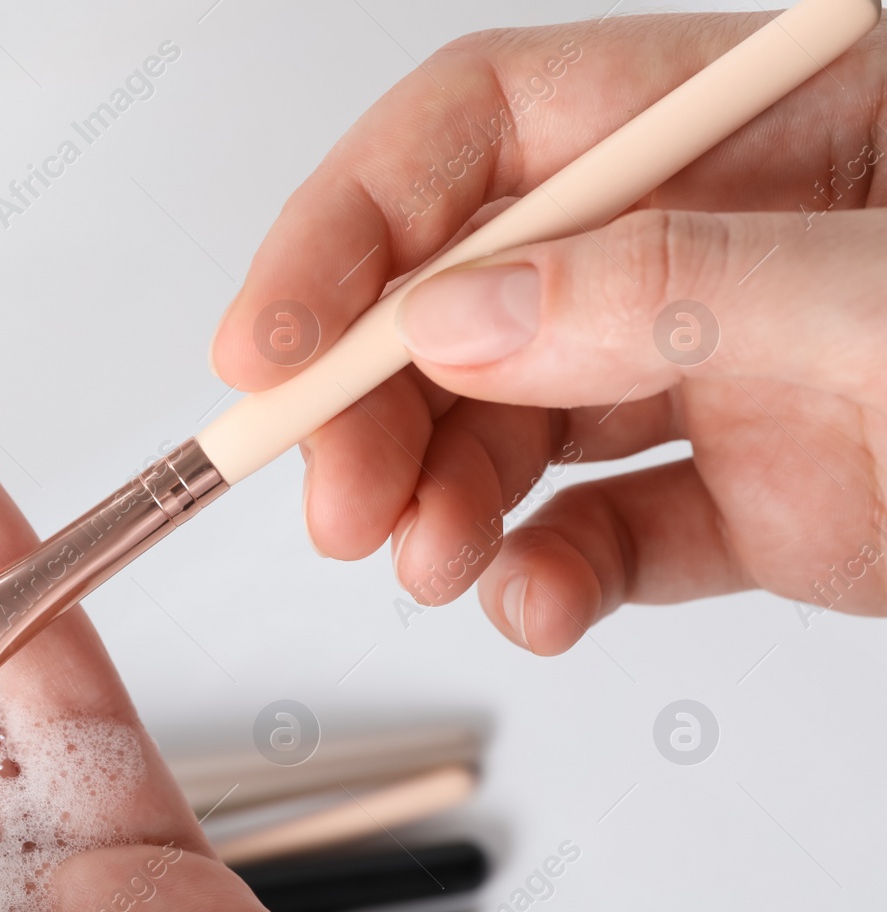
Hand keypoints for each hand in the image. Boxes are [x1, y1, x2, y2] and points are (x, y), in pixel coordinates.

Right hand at [210, 12, 886, 652]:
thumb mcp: (880, 298)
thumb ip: (671, 287)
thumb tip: (456, 321)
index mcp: (744, 126)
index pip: (483, 129)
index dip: (351, 225)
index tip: (272, 340)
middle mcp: (706, 241)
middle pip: (464, 293)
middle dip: (374, 402)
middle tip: (338, 496)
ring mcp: (716, 373)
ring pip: (508, 423)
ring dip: (439, 501)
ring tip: (428, 558)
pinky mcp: (741, 496)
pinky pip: (604, 532)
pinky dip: (545, 579)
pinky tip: (535, 599)